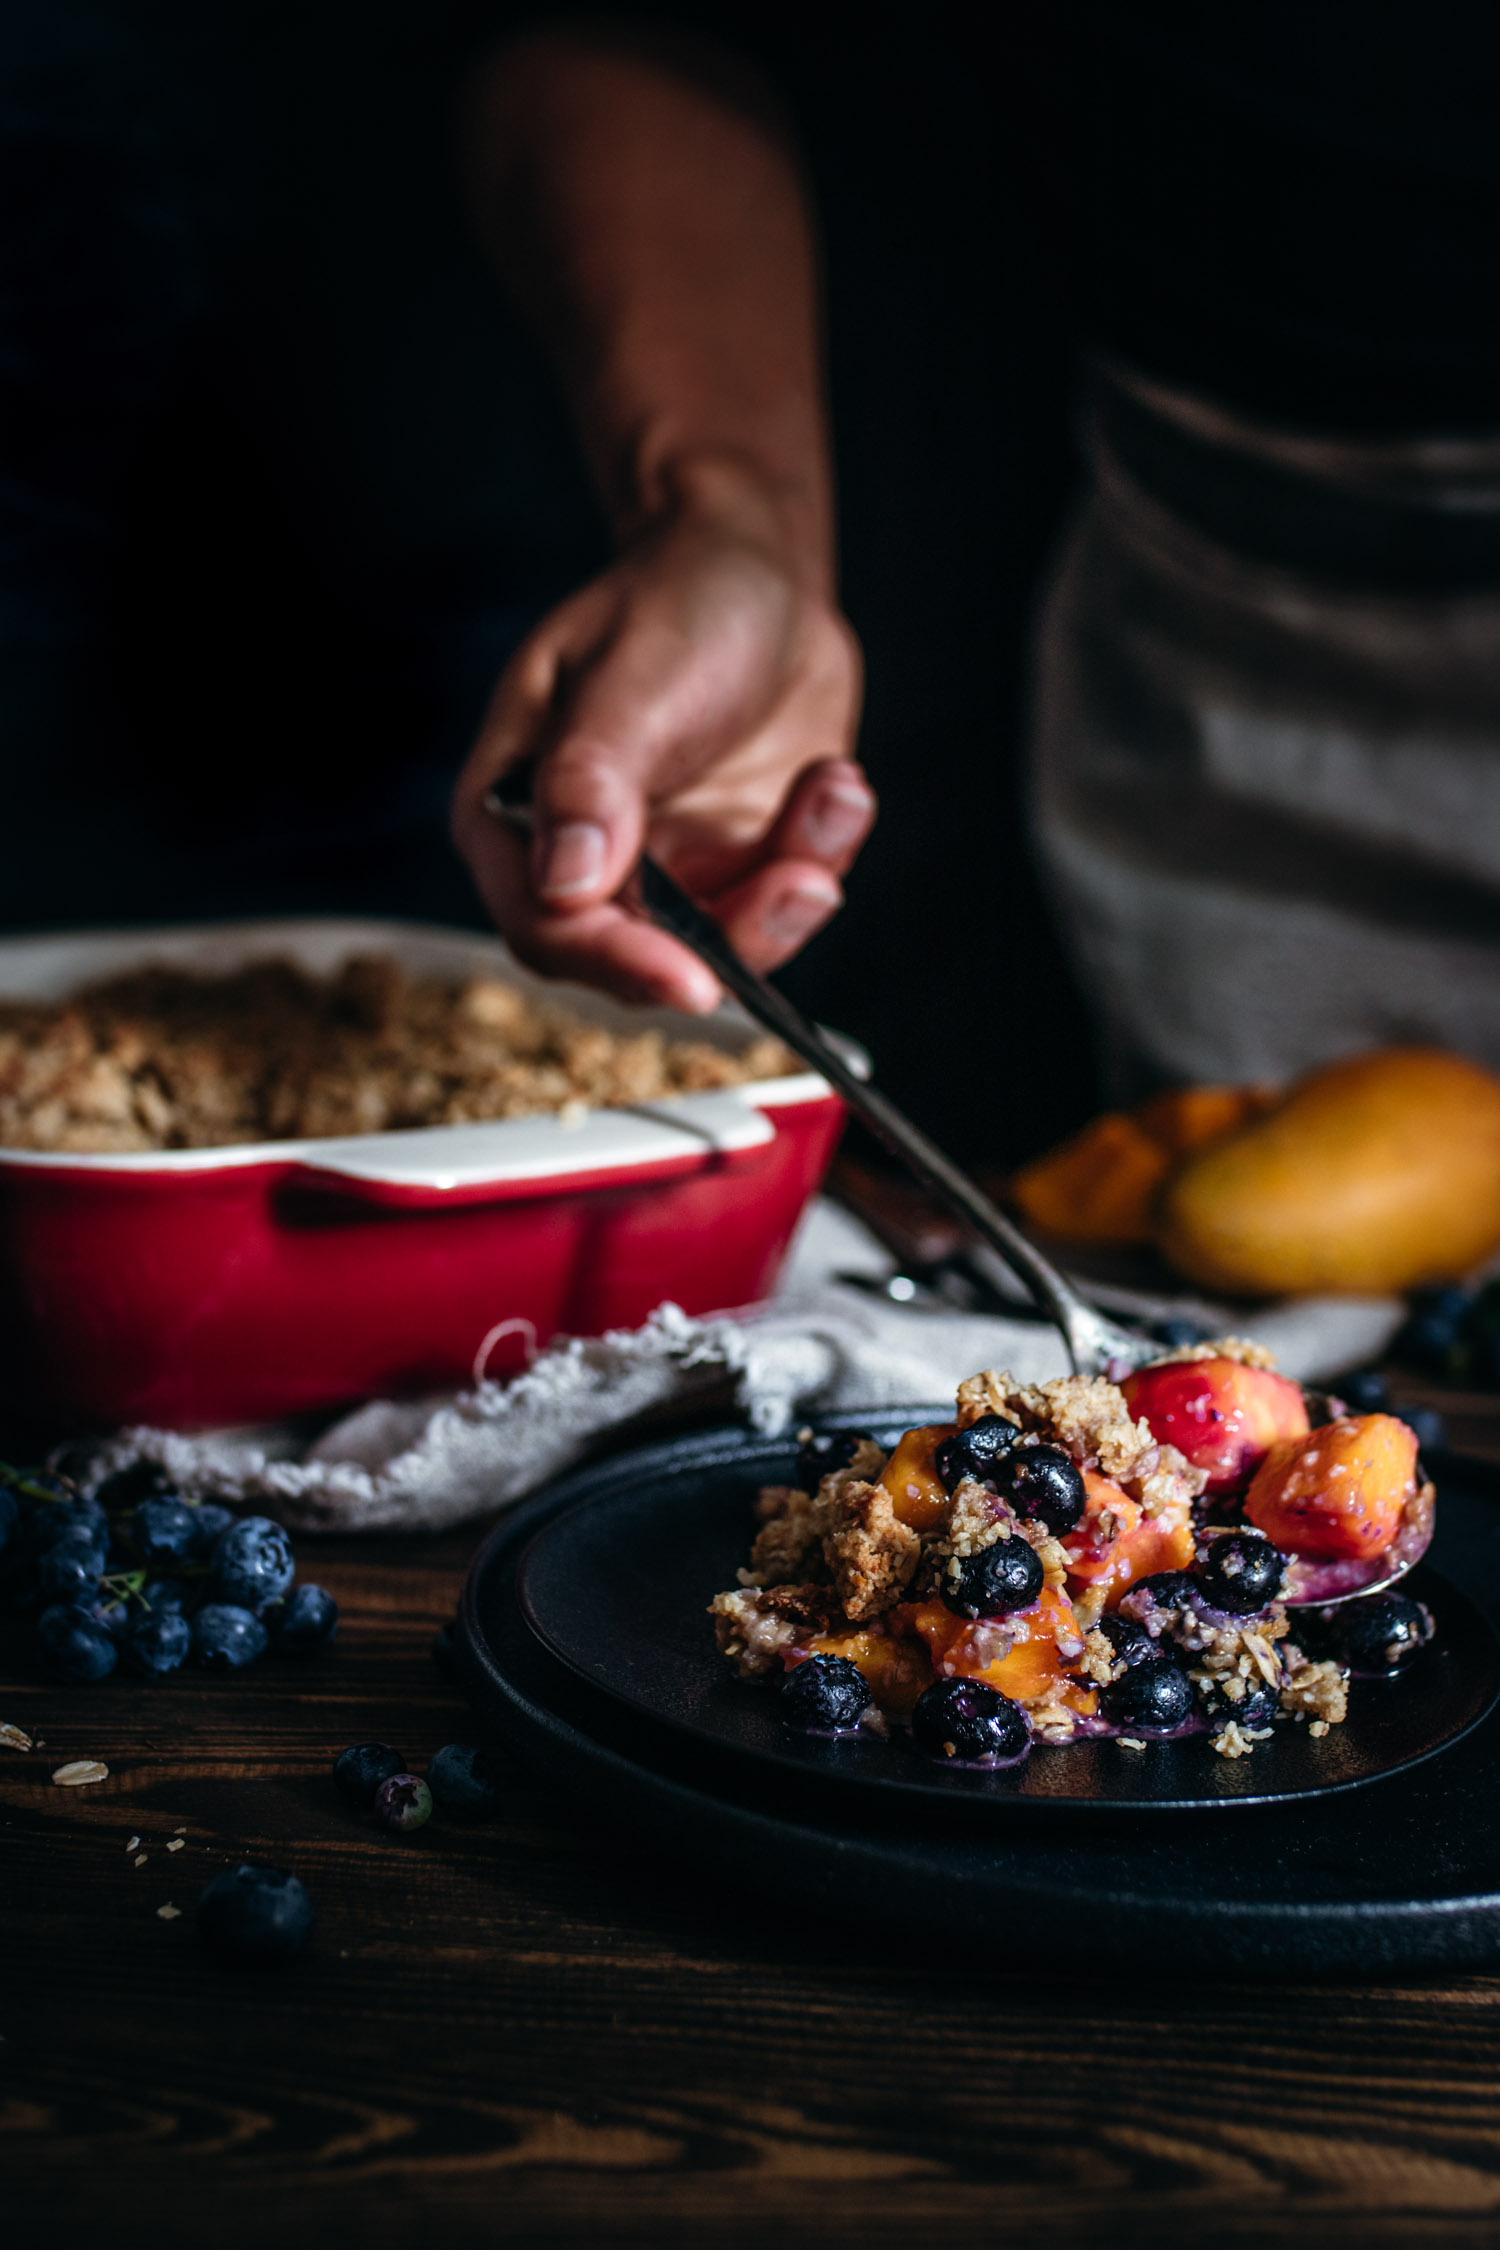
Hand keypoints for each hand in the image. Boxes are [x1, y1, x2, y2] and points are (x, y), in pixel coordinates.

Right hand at [450, 501, 869, 1011]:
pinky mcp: (739, 869)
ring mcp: (666, 873)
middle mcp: (583, 862)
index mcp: (513, 816)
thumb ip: (591, 779)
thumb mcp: (628, 676)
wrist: (755, 571)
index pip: (547, 929)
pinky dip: (824, 851)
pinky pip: (785, 905)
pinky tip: (834, 780)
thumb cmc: (670, 601)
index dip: (615, 963)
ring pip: (725, 949)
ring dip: (794, 890)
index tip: (688, 978)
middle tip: (802, 884)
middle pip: (638, 962)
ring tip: (832, 793)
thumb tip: (566, 882)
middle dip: (730, 939)